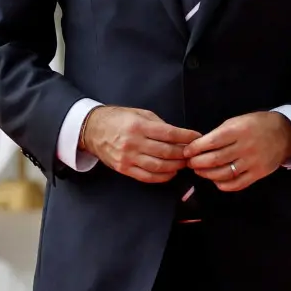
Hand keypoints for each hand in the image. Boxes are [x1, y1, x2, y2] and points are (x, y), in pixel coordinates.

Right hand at [81, 106, 201, 183]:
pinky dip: (162, 177)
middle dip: (184, 154)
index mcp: (139, 125)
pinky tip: (170, 173)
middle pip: (166, 152)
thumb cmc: (118, 118)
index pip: (169, 133)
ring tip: (184, 163)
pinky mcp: (124, 169)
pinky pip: (147, 176)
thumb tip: (179, 135)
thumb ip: (159, 124)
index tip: (197, 137)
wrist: (93, 129)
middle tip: (193, 153)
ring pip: (159, 167)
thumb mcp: (140, 114)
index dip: (186, 137)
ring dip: (175, 167)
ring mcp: (128, 158)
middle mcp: (133, 143)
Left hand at [184, 112, 290, 191]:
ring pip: (224, 174)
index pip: (212, 142)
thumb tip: (199, 145)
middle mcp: (245, 147)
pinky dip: (223, 185)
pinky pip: (237, 184)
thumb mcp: (237, 121)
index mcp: (238, 131)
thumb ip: (220, 133)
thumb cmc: (256, 124)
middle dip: (198, 163)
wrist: (283, 134)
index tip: (186, 151)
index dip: (196, 148)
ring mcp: (252, 162)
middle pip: (215, 159)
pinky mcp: (257, 174)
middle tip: (190, 163)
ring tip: (199, 171)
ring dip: (207, 174)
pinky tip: (216, 180)